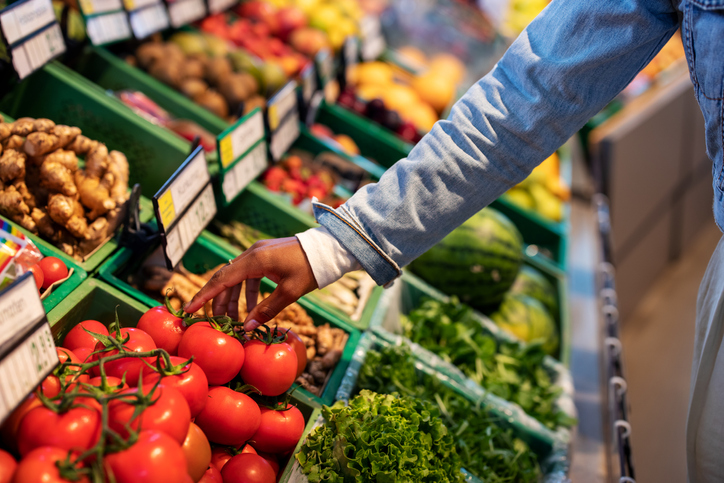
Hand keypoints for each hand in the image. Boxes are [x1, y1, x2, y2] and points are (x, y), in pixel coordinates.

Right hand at [184, 237, 317, 330]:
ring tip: (232, 319)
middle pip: (225, 279)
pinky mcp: (266, 255)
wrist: (328, 249)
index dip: (204, 296)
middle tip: (215, 322)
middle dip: (218, 301)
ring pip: (236, 277)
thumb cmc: (310, 269)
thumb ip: (267, 310)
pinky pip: (248, 275)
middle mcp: (252, 253)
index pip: (221, 279)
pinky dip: (246, 291)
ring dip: (232, 298)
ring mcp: (258, 253)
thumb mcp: (290, 293)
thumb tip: (248, 328)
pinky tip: (250, 308)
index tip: (189, 309)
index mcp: (254, 260)